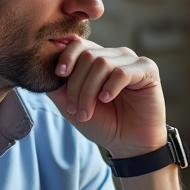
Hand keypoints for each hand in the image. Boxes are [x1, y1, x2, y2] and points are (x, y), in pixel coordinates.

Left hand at [46, 39, 166, 157]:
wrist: (128, 144)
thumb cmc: (103, 123)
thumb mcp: (72, 105)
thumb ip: (58, 86)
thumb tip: (42, 65)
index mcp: (98, 59)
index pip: (78, 45)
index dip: (66, 57)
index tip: (58, 75)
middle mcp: (115, 56)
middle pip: (88, 56)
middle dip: (76, 85)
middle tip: (75, 109)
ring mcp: (132, 61)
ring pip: (103, 64)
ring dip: (90, 91)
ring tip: (87, 112)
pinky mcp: (147, 70)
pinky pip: (123, 72)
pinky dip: (110, 87)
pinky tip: (107, 100)